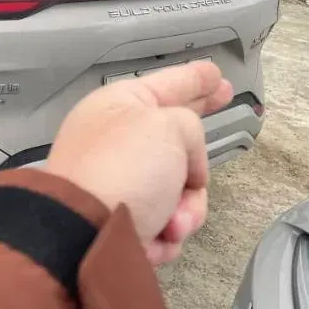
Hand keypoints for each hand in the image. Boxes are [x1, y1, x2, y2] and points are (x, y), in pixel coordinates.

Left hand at [44, 61, 232, 265]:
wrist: (83, 233)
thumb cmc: (123, 168)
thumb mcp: (168, 127)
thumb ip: (190, 128)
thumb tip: (186, 166)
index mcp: (119, 106)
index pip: (168, 84)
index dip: (195, 79)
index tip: (214, 73)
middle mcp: (117, 141)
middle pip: (171, 133)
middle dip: (197, 142)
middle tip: (224, 103)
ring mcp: (119, 182)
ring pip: (177, 188)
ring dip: (186, 207)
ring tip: (174, 219)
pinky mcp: (121, 220)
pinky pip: (164, 221)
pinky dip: (167, 232)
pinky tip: (159, 235)